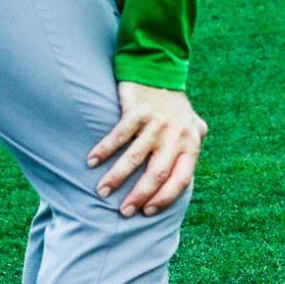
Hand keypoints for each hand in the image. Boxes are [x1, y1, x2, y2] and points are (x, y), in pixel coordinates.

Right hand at [88, 82, 207, 216]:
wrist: (160, 70)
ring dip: (117, 177)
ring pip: (135, 157)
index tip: (146, 212)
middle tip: (122, 212)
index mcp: (191, 144)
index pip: (181, 180)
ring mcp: (157, 122)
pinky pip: (119, 135)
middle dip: (138, 196)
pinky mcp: (138, 110)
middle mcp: (176, 135)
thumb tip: (188, 172)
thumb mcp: (192, 125)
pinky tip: (92, 162)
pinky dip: (104, 150)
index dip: (164, 199)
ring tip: (102, 192)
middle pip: (157, 174)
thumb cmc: (174, 106)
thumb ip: (192, 148)